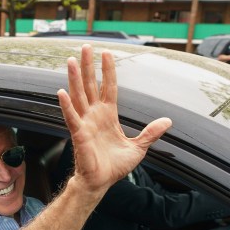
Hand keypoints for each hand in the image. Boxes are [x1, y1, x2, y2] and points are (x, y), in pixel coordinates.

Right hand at [57, 45, 171, 198]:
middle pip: (90, 85)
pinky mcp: (79, 134)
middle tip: (85, 47)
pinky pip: (72, 117)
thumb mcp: (139, 147)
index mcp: (108, 116)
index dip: (107, 70)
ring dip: (74, 78)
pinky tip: (61, 92)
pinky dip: (67, 105)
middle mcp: (94, 116)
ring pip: (79, 96)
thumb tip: (167, 121)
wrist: (101, 182)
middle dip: (87, 66)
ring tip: (70, 60)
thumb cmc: (115, 166)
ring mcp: (85, 123)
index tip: (106, 53)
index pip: (108, 87)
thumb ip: (150, 133)